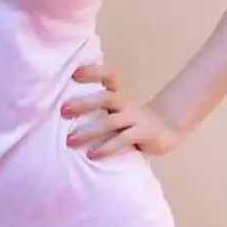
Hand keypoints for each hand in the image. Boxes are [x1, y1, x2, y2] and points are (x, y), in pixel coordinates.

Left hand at [61, 63, 180, 158]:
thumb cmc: (130, 119)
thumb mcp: (115, 109)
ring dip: (89, 132)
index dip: (93, 72)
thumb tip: (61, 109)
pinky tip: (92, 155)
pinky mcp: (143, 133)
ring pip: (110, 122)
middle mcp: (125, 103)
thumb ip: (96, 107)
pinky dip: (106, 148)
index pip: (108, 75)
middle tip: (63, 110)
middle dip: (84, 104)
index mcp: (117, 93)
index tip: (75, 73)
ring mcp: (135, 118)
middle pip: (106, 98)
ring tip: (70, 140)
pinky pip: (122, 140)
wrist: (165, 129)